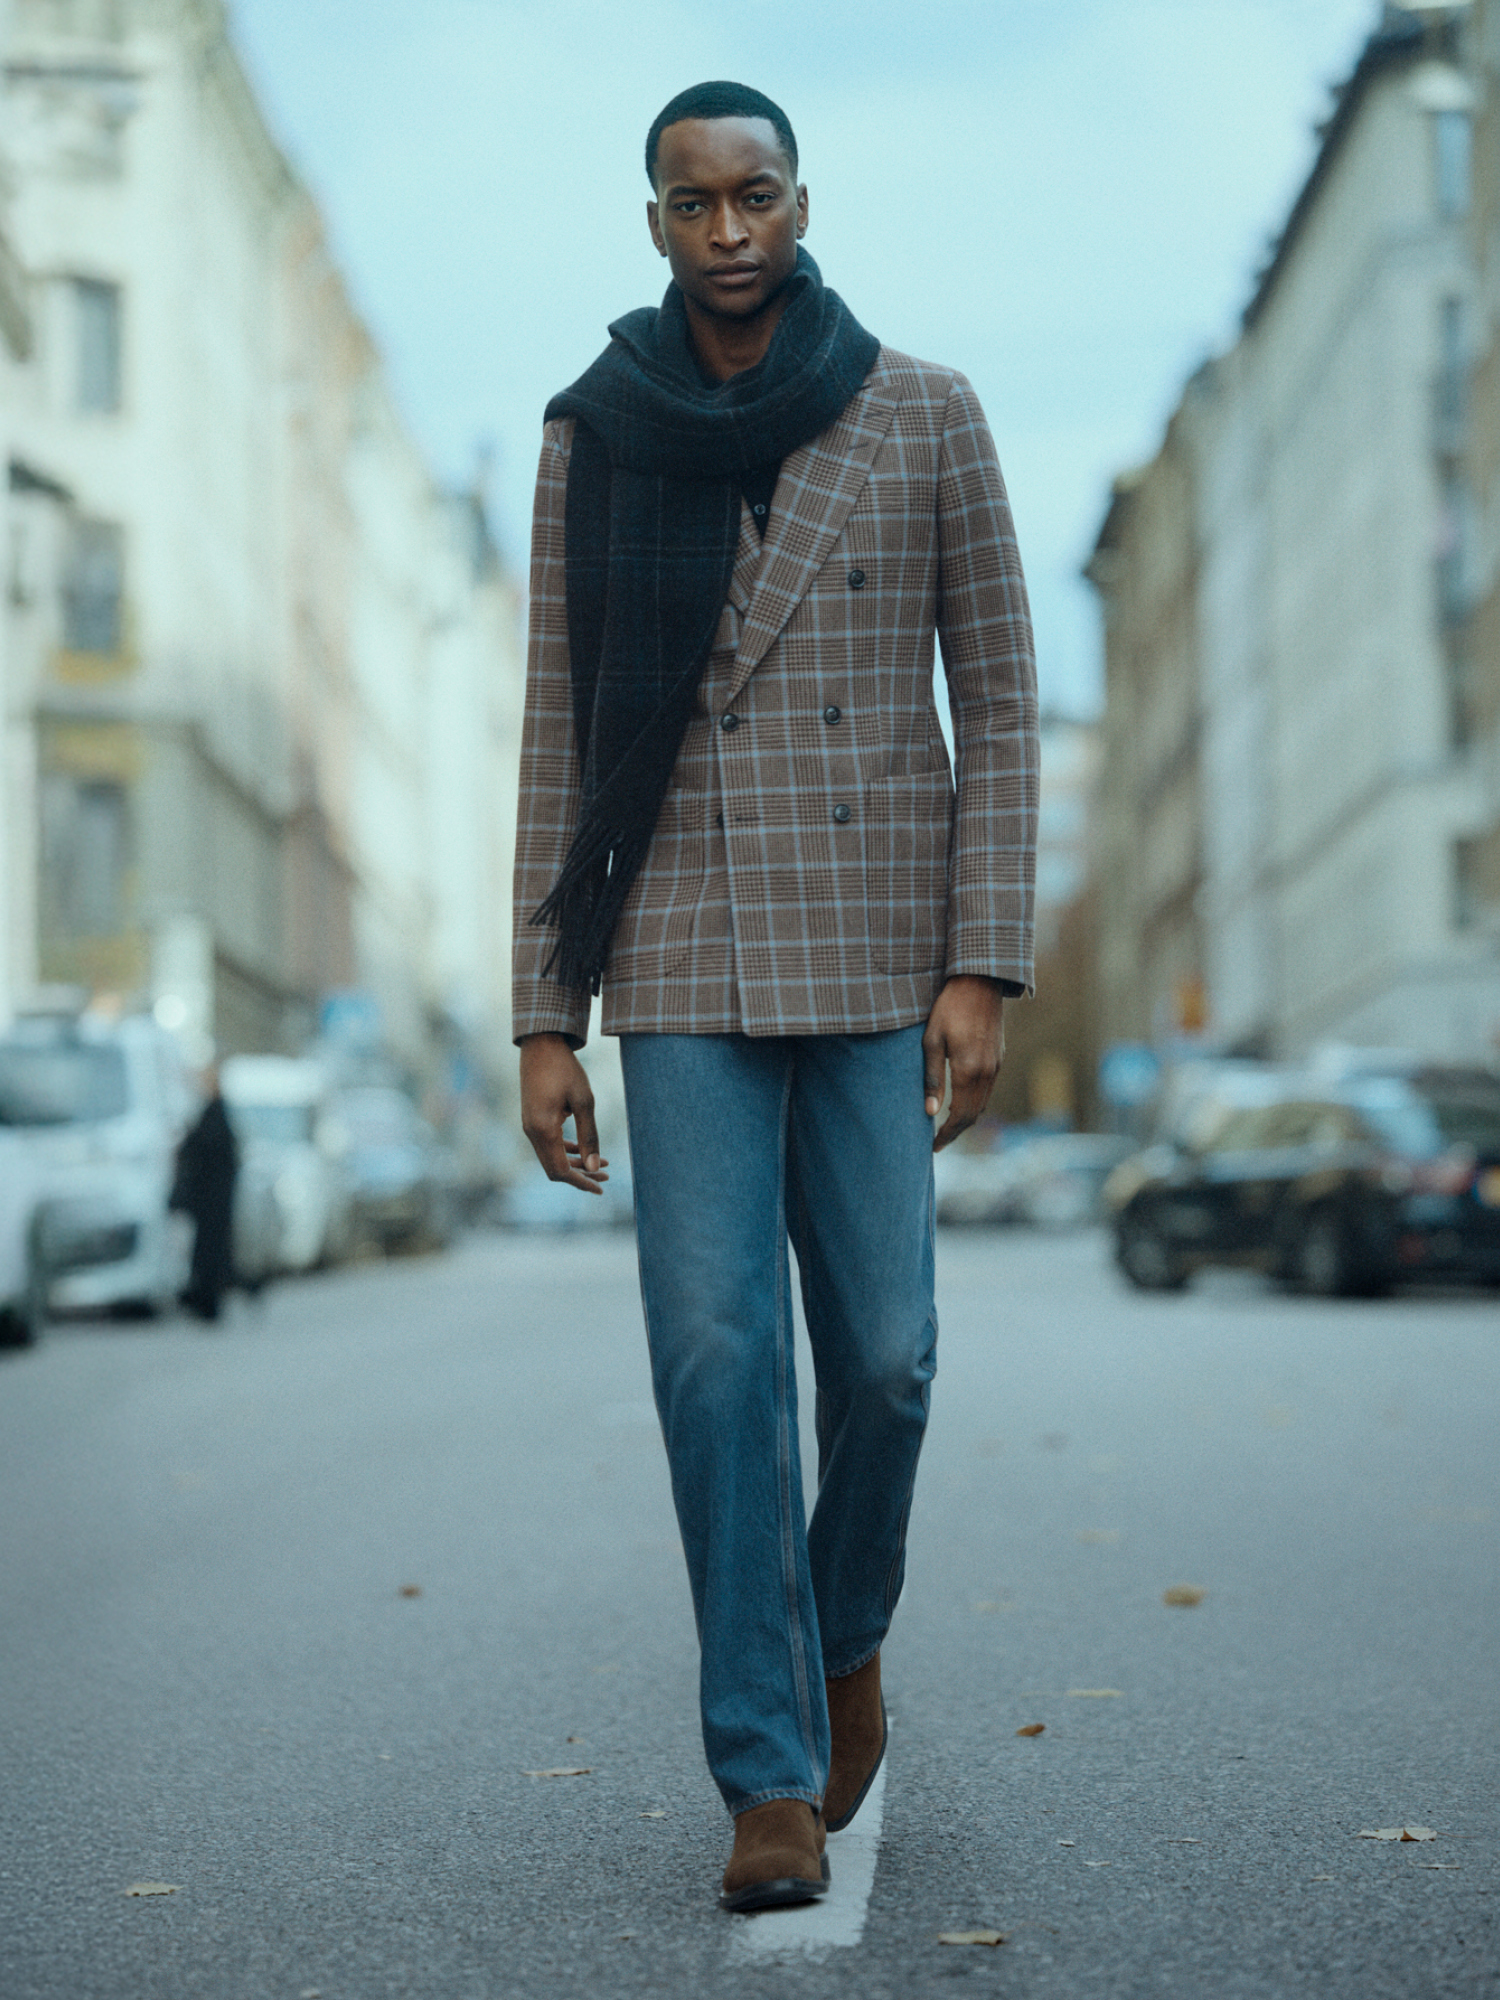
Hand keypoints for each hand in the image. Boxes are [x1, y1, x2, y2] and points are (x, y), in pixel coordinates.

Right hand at [520, 1034, 608, 1194]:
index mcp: (543, 1129)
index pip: (561, 1170)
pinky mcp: (532, 1119)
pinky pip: (548, 1144)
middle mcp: (532, 1132)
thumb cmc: (565, 1069)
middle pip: (554, 1169)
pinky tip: (583, 1148)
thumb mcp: (584, 1101)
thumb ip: (590, 1136)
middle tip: (606, 1175)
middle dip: (581, 1176)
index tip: (601, 1187)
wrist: (541, 1045)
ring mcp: (529, 1126)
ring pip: (551, 1157)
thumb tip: (595, 1167)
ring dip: (575, 1163)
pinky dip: (566, 1150)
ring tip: (602, 1163)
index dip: (581, 1182)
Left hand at [922, 976, 1005, 1151]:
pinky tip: (962, 1103)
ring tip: (947, 1127)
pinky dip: (976, 1104)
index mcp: (969, 1070)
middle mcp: (987, 1073)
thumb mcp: (932, 1041)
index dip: (947, 1134)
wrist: (979, 983)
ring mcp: (996, 1065)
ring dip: (966, 1119)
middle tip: (938, 1143)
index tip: (933, 1146)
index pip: (959, 1115)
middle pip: (974, 1115)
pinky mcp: (999, 1058)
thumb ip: (932, 1078)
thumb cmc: (949, 1008)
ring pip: (983, 1104)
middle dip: (956, 1132)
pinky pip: (988, 1090)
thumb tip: (931, 1112)